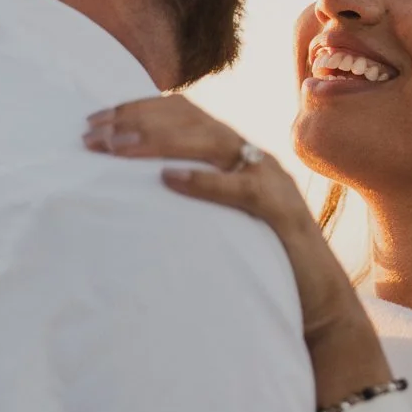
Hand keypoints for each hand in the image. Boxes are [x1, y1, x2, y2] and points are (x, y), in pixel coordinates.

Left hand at [84, 96, 393, 411]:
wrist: (319, 302)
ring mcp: (270, 182)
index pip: (183, 113)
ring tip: (116, 148)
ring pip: (211, 143)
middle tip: (92, 135)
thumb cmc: (260, 263)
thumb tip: (129, 196)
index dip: (137, 110)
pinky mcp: (282, 213)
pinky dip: (204, 181)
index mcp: (235, 155)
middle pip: (191, 120)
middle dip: (136, 120)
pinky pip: (241, 189)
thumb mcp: (217, 221)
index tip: (94, 121)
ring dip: (158, 142)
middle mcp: (252, 159)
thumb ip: (188, 200)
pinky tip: (168, 179)